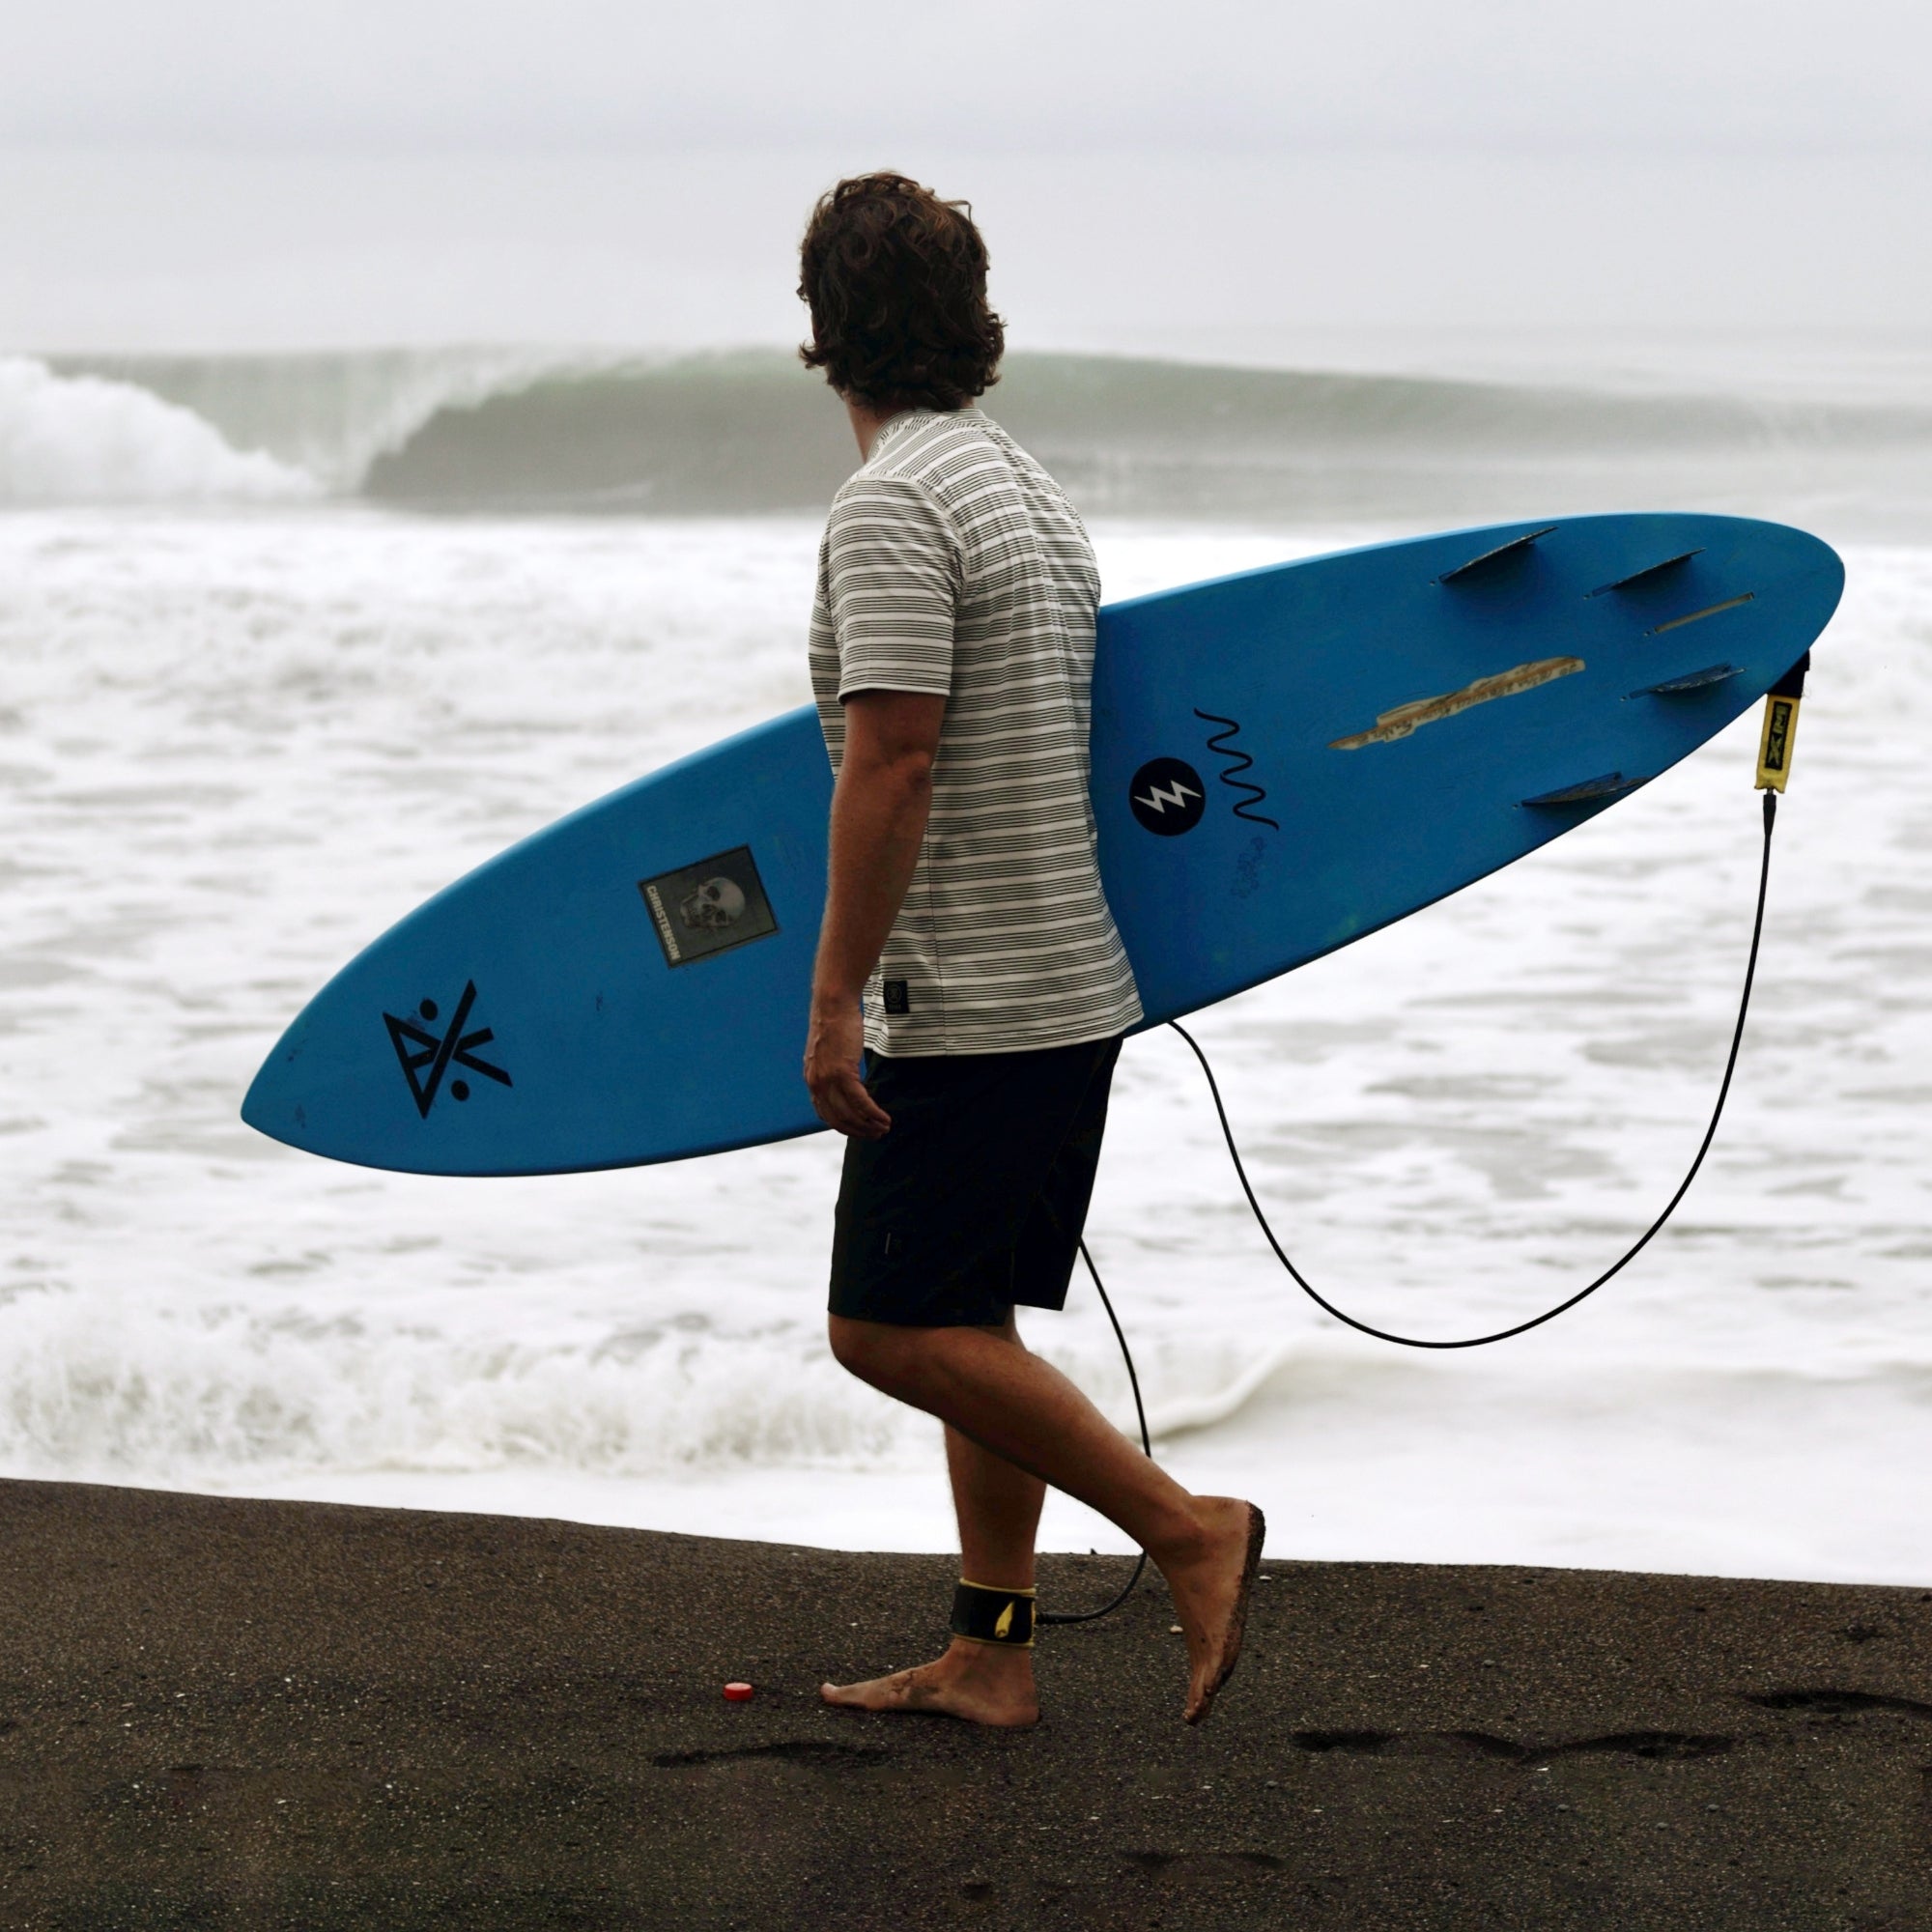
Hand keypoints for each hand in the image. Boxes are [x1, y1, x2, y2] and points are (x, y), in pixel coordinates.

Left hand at [804, 996, 891, 1137]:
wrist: (832, 1005)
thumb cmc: (834, 1024)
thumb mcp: (829, 1053)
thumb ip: (833, 1070)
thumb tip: (847, 1082)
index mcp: (812, 1080)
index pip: (825, 1114)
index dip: (844, 1126)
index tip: (859, 1130)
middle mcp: (817, 1083)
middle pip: (837, 1119)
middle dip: (858, 1131)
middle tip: (875, 1135)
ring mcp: (828, 1079)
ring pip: (849, 1113)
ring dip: (868, 1125)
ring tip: (883, 1128)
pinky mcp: (842, 1072)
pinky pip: (860, 1101)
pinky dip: (873, 1112)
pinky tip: (883, 1117)